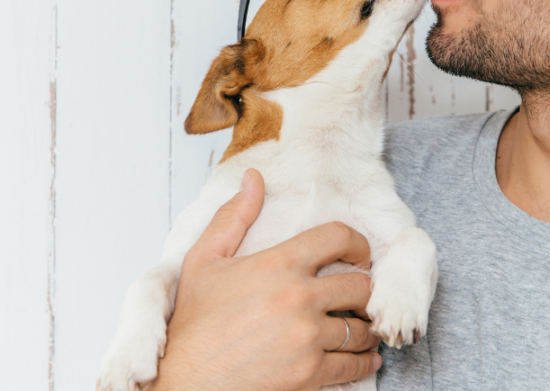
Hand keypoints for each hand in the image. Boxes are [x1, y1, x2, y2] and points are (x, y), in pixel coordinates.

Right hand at [153, 169, 381, 390]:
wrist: (184, 381)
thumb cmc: (193, 323)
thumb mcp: (204, 260)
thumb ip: (233, 216)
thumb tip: (253, 178)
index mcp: (279, 264)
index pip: (338, 237)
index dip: (357, 243)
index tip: (358, 254)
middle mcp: (299, 297)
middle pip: (361, 285)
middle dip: (365, 289)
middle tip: (361, 295)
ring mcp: (306, 337)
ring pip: (362, 327)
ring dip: (365, 326)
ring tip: (362, 326)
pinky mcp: (309, 374)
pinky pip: (353, 364)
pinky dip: (363, 361)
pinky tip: (363, 357)